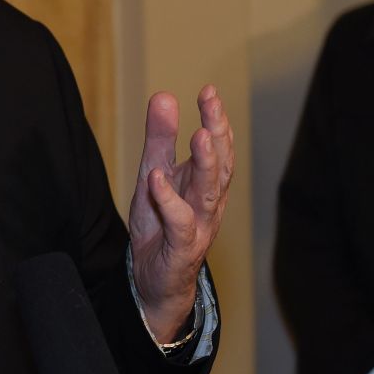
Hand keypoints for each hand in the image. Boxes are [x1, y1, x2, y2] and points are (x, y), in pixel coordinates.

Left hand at [128, 85, 233, 340]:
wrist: (155, 282)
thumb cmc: (160, 226)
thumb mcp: (154, 173)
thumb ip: (160, 139)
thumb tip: (164, 95)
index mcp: (204, 183)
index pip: (217, 147)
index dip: (215, 119)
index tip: (209, 91)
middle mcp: (208, 203)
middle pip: (219, 164)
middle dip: (217, 131)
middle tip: (211, 101)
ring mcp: (199, 226)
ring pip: (208, 193)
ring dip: (205, 164)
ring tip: (199, 135)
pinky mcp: (181, 249)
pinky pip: (180, 223)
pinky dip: (169, 201)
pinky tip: (156, 180)